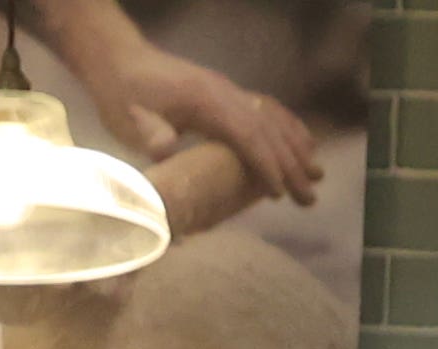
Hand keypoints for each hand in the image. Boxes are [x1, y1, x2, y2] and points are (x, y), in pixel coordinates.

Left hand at [89, 47, 317, 210]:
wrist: (121, 61)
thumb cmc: (123, 95)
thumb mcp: (128, 119)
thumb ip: (150, 134)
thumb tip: (166, 147)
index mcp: (205, 100)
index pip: (246, 134)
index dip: (264, 163)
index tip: (279, 191)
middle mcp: (225, 92)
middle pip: (268, 129)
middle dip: (291, 165)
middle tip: (309, 198)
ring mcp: (229, 91)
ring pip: (273, 118)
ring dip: (296, 147)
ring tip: (316, 176)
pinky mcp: (227, 94)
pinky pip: (267, 109)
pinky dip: (288, 128)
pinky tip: (302, 143)